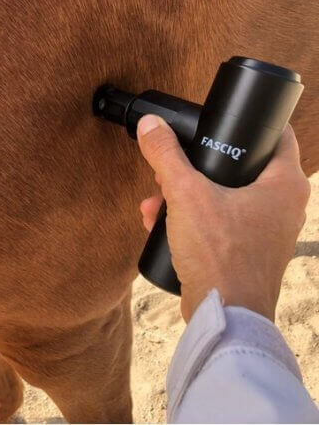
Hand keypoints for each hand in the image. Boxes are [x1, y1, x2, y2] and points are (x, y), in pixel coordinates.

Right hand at [136, 114, 309, 321]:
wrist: (224, 313)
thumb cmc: (219, 254)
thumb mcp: (186, 195)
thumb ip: (166, 156)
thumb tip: (151, 124)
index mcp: (284, 184)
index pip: (275, 135)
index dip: (248, 124)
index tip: (220, 122)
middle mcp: (285, 206)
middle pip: (241, 168)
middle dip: (197, 168)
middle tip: (172, 169)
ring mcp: (269, 232)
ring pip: (226, 198)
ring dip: (188, 197)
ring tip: (157, 201)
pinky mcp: (250, 252)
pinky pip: (222, 224)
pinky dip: (195, 221)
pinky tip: (162, 225)